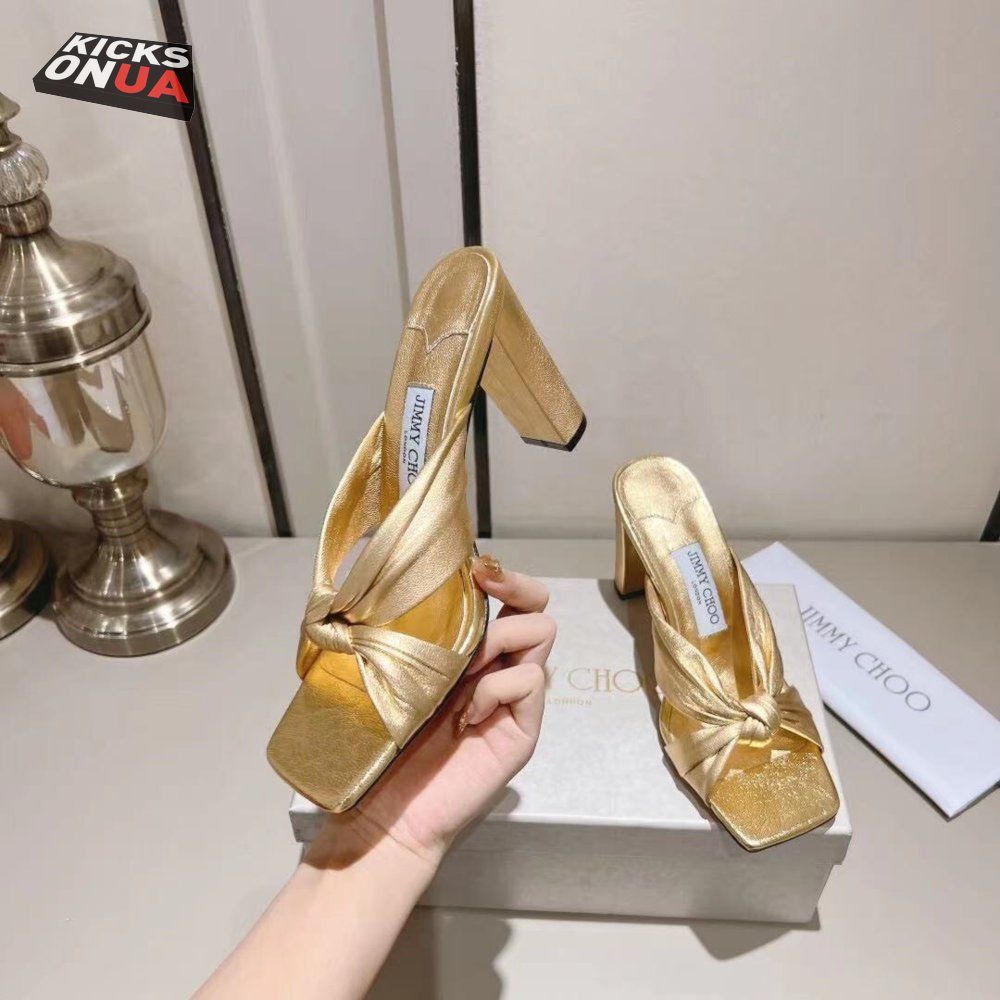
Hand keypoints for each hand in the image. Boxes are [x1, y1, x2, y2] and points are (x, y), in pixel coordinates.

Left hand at [307, 556, 552, 868]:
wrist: (386, 813)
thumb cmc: (379, 744)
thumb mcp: (386, 674)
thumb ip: (400, 632)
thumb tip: (380, 574)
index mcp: (469, 652)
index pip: (507, 598)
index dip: (501, 576)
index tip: (473, 569)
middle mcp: (498, 668)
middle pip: (539, 607)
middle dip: (518, 588)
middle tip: (486, 591)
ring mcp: (513, 699)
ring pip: (541, 636)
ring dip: (501, 638)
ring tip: (464, 669)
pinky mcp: (522, 730)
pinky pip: (531, 682)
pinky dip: (497, 686)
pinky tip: (466, 713)